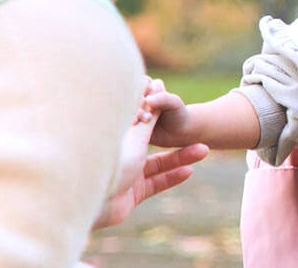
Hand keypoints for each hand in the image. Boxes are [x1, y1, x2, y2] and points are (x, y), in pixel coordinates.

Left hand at [94, 79, 207, 228]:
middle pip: (152, 144)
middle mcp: (121, 157)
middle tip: (196, 131)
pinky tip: (189, 170)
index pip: (139, 123)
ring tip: (203, 150)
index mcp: (117, 141)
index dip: (157, 114)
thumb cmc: (111, 165)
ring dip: (180, 158)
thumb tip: (156, 94)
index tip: (173, 104)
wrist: (94, 204)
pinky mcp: (132, 194)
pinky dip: (172, 176)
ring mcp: (126, 176)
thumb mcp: (136, 139)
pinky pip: (156, 182)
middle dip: (175, 138)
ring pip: (158, 164)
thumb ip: (149, 120)